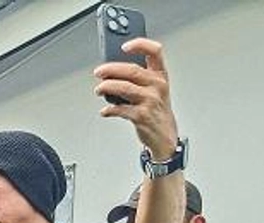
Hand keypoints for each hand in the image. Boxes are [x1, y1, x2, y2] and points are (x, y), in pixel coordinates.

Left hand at [94, 38, 178, 157]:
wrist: (165, 136)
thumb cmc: (156, 110)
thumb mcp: (154, 89)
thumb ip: (138, 77)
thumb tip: (111, 70)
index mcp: (161, 75)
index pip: (155, 51)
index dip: (140, 44)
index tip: (124, 46)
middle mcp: (158, 85)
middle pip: (132, 70)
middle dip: (111, 69)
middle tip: (98, 72)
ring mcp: (151, 101)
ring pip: (124, 88)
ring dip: (106, 87)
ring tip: (99, 89)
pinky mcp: (142, 116)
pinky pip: (120, 109)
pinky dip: (109, 110)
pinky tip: (105, 111)